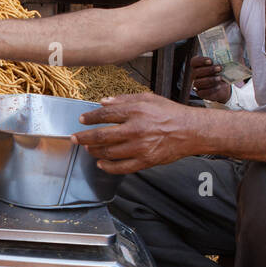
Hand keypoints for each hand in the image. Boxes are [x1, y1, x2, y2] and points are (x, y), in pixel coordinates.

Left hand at [72, 93, 196, 174]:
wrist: (191, 131)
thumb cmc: (171, 113)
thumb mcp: (148, 98)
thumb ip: (124, 99)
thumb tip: (103, 102)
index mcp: (136, 111)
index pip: (105, 114)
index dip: (90, 118)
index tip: (82, 120)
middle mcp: (136, 129)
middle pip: (101, 136)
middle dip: (84, 138)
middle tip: (74, 138)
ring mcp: (140, 147)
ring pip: (108, 152)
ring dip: (94, 151)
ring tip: (88, 149)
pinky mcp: (145, 161)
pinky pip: (121, 167)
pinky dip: (108, 166)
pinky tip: (101, 163)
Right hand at [190, 55, 230, 103]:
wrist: (222, 85)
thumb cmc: (220, 72)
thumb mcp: (220, 64)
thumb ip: (222, 60)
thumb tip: (232, 56)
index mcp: (197, 66)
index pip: (194, 61)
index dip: (201, 61)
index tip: (211, 60)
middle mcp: (194, 75)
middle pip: (196, 72)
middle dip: (208, 70)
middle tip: (219, 68)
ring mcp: (196, 84)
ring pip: (198, 82)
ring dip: (210, 80)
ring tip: (220, 78)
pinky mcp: (200, 93)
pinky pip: (203, 92)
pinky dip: (211, 89)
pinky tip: (219, 86)